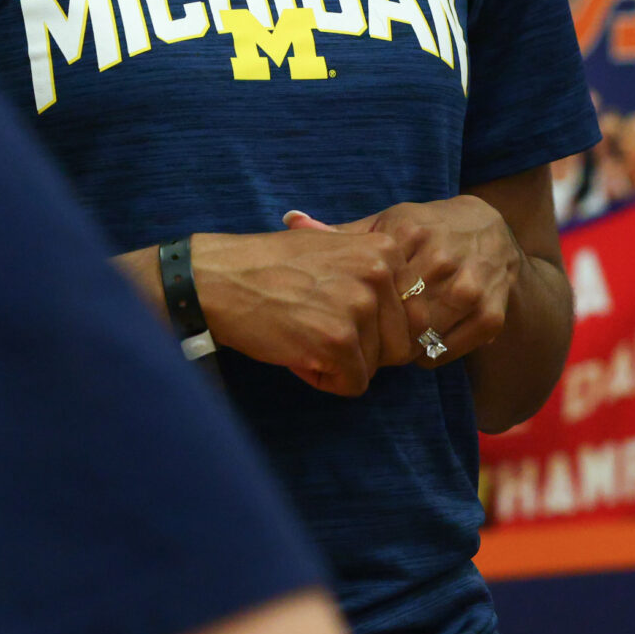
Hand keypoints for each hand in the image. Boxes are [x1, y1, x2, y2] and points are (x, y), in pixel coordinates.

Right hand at [189, 227, 418, 397]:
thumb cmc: (271, 267)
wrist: (219, 279)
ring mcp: (359, 307)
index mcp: (386, 250)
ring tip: (307, 339)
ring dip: (343, 364)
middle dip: (367, 350)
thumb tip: (415, 314)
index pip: (415, 313)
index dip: (379, 327)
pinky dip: (324, 380)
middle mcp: (379, 274)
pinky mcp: (337, 341)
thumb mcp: (334, 249)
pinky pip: (352, 384)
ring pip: (377, 366)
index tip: (341, 315)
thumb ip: (375, 273)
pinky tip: (298, 354)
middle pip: (402, 343)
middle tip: (323, 333)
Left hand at [286, 197, 522, 368]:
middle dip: (375, 334)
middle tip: (365, 338)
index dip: (353, 309)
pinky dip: (427, 356)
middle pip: (392, 317)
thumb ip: (341, 232)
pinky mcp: (490, 315)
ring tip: (389, 343)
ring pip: (419, 338)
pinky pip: (445, 352)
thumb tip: (290, 220)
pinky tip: (419, 344)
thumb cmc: (425, 228)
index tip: (345, 316)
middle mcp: (441, 259)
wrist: (489, 229)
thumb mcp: (386, 223)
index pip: (368, 286)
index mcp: (408, 233)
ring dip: (399, 349)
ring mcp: (469, 288)